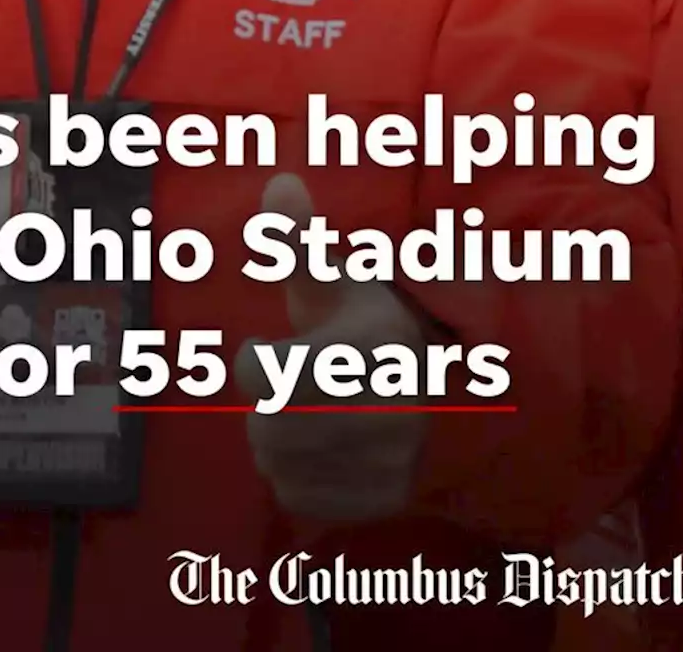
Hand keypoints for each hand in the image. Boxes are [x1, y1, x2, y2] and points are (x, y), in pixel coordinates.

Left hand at [234, 172, 430, 523]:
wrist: (429, 380)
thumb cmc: (361, 321)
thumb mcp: (332, 277)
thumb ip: (297, 239)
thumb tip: (279, 183)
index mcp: (374, 343)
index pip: (265, 376)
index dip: (253, 361)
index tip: (269, 348)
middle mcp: (392, 408)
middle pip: (268, 429)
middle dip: (264, 405)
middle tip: (287, 388)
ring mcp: (394, 460)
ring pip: (277, 467)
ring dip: (275, 442)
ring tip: (303, 414)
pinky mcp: (386, 498)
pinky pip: (299, 499)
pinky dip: (294, 477)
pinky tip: (317, 448)